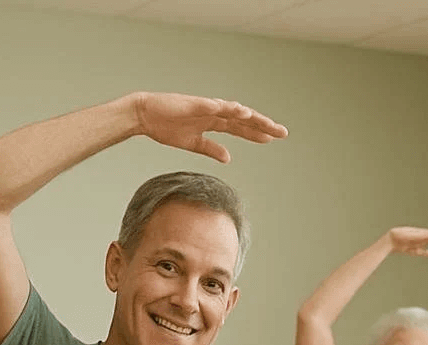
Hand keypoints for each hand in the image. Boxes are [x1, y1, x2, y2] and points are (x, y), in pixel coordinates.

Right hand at [133, 92, 287, 163]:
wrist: (145, 115)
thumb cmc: (166, 127)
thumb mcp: (193, 143)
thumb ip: (211, 149)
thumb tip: (229, 158)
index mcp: (214, 122)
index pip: (241, 128)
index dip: (257, 133)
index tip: (273, 139)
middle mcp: (214, 112)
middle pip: (243, 119)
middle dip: (262, 125)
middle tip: (282, 132)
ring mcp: (205, 107)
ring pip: (234, 111)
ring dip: (251, 116)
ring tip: (267, 123)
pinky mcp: (194, 105)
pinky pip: (214, 106)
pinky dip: (228, 107)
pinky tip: (241, 111)